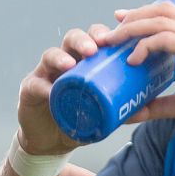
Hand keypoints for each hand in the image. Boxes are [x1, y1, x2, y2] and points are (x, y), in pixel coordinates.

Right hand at [17, 23, 113, 154]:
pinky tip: (50, 90)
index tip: (119, 37)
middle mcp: (65, 61)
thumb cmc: (80, 119)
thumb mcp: (102, 114)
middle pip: (73, 39)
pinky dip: (44, 86)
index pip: (95, 38)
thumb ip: (121, 110)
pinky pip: (35, 84)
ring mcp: (45, 72)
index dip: (106, 34)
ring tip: (71, 64)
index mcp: (85, 61)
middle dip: (84, 39)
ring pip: (51, 55)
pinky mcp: (29, 89)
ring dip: (61, 57)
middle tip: (96, 47)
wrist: (51, 141)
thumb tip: (144, 109)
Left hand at [103, 2, 174, 132]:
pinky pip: (168, 39)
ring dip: (133, 28)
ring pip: (161, 20)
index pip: (168, 15)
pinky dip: (147, 45)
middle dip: (132, 18)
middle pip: (161, 10)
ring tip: (114, 43)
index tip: (120, 23)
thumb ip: (164, 105)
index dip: (142, 15)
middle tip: (110, 33)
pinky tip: (134, 60)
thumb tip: (134, 113)